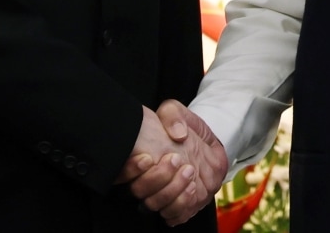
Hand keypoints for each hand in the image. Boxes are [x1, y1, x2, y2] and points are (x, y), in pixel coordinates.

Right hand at [127, 100, 227, 225]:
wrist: (209, 145)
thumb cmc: (186, 128)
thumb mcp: (177, 112)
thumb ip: (172, 115)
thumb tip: (177, 134)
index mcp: (138, 160)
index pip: (121, 173)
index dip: (130, 170)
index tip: (147, 157)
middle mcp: (146, 180)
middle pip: (139, 191)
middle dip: (157, 178)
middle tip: (176, 160)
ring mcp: (162, 195)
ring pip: (155, 205)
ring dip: (172, 191)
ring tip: (189, 171)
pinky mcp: (179, 206)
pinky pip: (174, 216)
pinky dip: (182, 205)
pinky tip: (193, 188)